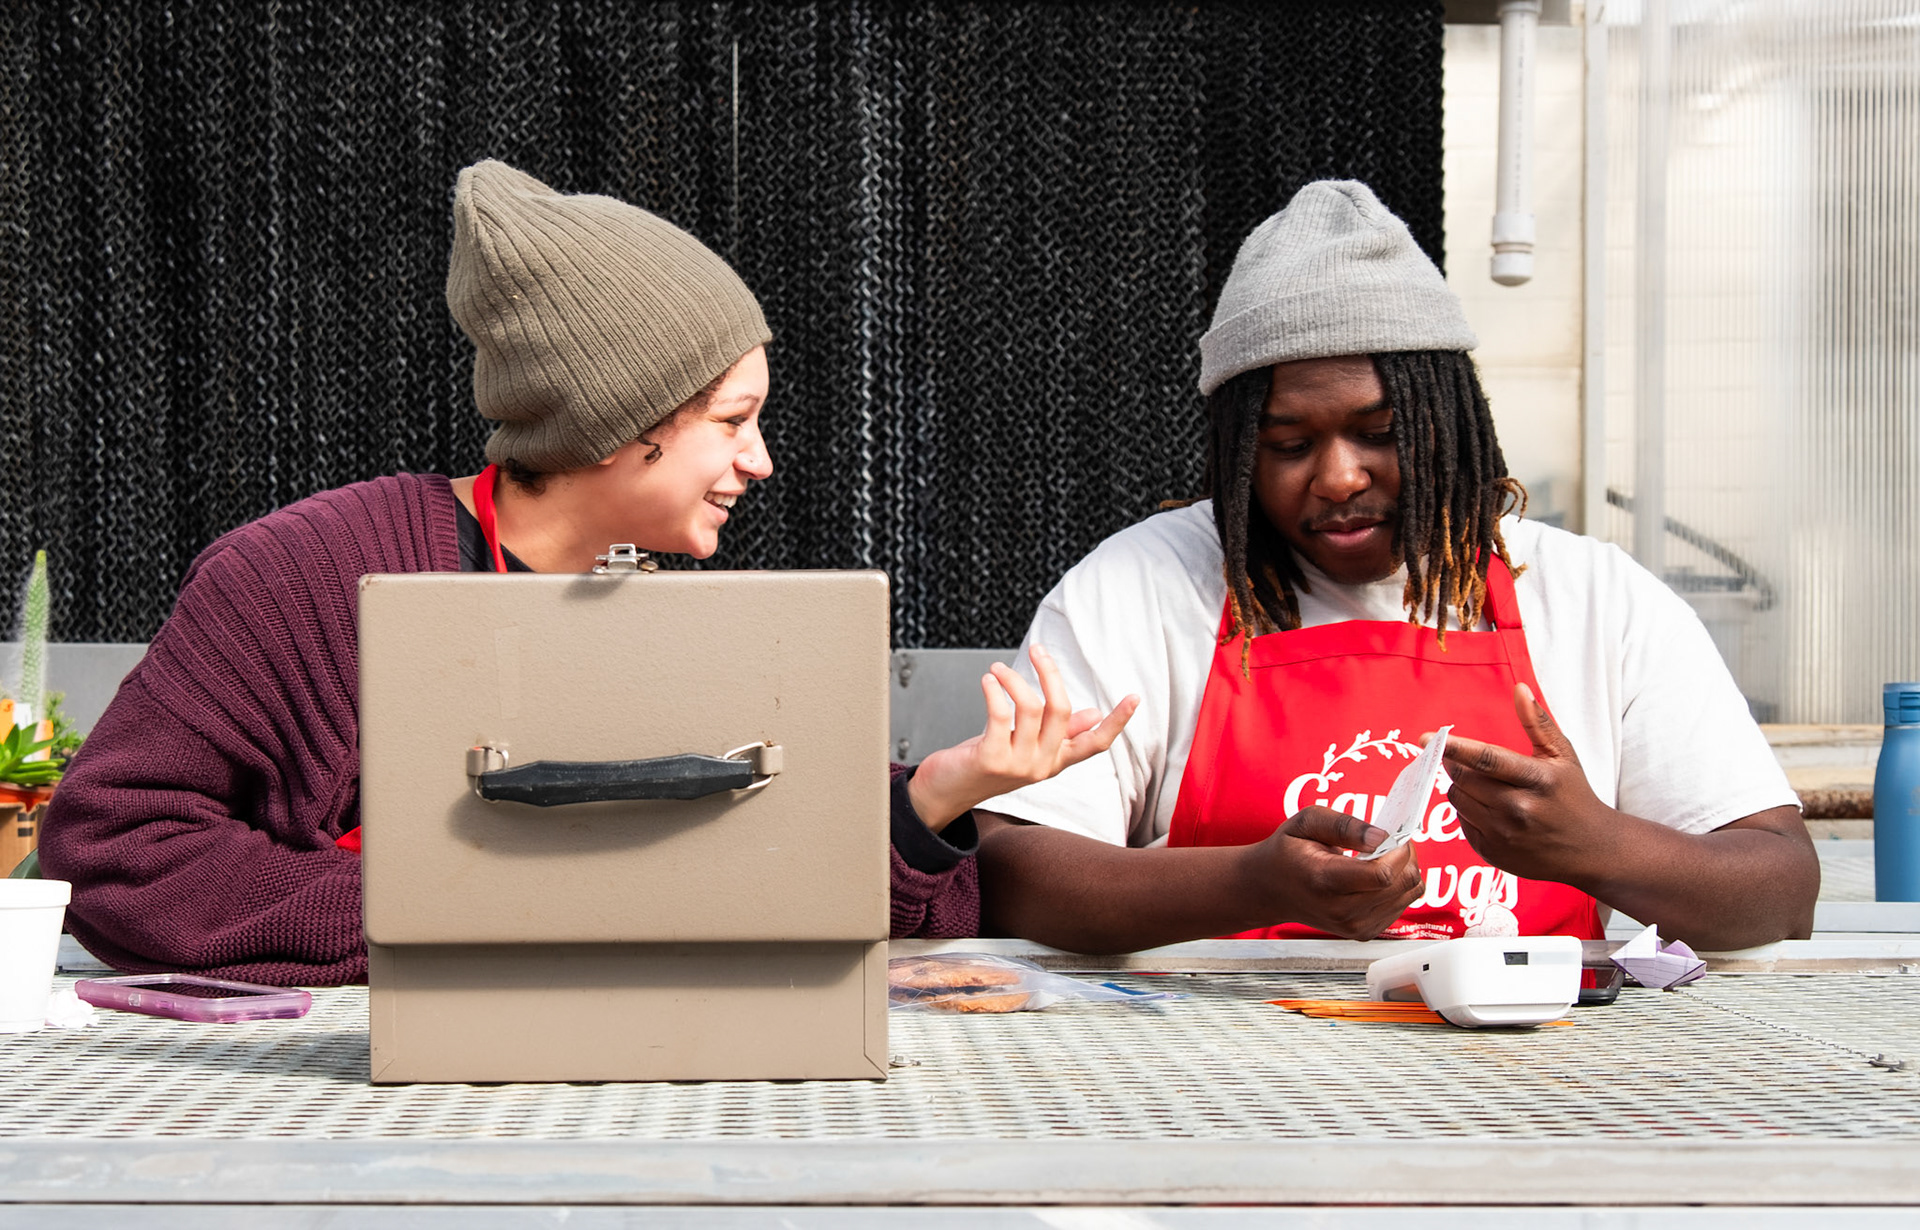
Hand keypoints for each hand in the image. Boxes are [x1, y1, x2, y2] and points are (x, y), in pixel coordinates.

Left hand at [906, 645, 1139, 833]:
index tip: (1135, 697)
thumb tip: (1093, 716)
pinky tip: (988, 680)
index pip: (1096, 743)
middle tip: (1038, 650)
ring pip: (1031, 707)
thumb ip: (1060, 733)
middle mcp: (1042, 765)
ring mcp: (1018, 765)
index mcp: (1055, 761)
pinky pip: (1001, 714)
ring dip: (1013, 679)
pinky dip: (995, 690)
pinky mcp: (992, 760)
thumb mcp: (1027, 746)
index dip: (1117, 721)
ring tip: (996, 669)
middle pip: (1061, 710)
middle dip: (1050, 673)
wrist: (946, 792)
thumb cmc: (986, 763)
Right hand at [1237, 807, 1422, 939]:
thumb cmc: (1288, 852)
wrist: (1270, 890)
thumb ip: (1344, 825)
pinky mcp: (1364, 932)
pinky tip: (1374, 876)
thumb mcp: (1307, 822)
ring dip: (1404, 870)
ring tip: (1379, 857)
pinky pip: (1402, 905)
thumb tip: (1381, 836)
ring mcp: (1354, 926)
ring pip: (1409, 894)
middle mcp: (1341, 911)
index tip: (1391, 833)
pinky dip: (1397, 886)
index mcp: (1325, 881)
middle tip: (1387, 841)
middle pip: (1402, 884)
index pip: (1382, 874)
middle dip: (1405, 855)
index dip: (1398, 849)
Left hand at [1428, 684, 1617, 884]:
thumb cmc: (1574, 796)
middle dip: (1457, 765)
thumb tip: (1520, 689)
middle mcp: (1520, 810)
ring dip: (1462, 787)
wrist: (1591, 851)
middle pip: (1465, 780)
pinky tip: (1490, 810)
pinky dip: (1468, 810)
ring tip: (1486, 786)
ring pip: (1458, 800)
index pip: (1488, 760)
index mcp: (1538, 780)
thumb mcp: (1563, 756)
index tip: (1425, 738)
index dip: (1455, 748)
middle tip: (1463, 760)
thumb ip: (1537, 722)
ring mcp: (1504, 835)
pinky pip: (1461, 821)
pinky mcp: (1492, 853)